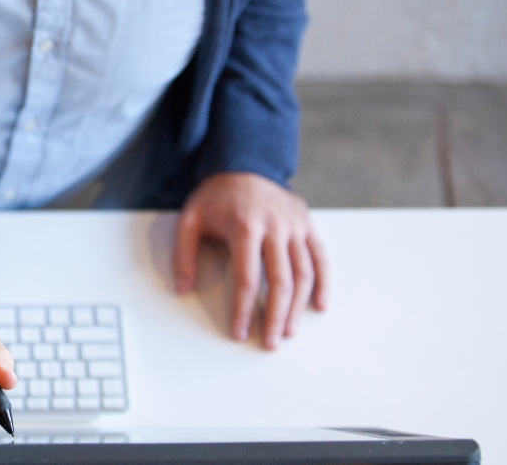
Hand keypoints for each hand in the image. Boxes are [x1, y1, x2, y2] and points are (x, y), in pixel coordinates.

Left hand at [173, 172, 329, 348]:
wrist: (245, 163)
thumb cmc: (216, 195)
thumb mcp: (190, 218)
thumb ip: (184, 253)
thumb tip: (182, 288)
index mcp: (245, 227)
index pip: (247, 278)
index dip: (244, 309)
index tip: (239, 332)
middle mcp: (275, 227)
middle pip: (281, 281)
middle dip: (276, 316)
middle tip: (271, 342)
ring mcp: (295, 226)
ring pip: (304, 273)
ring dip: (298, 306)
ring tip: (288, 330)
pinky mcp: (307, 224)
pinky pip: (320, 257)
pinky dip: (323, 283)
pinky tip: (319, 305)